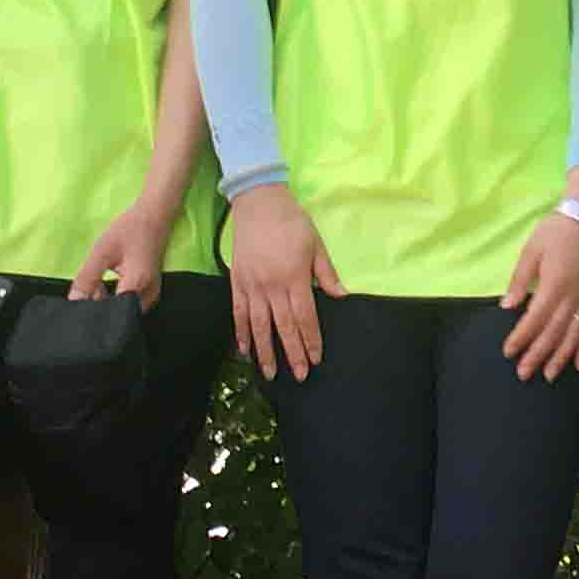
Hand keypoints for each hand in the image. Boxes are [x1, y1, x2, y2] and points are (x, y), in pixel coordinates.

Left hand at [69, 189, 176, 308]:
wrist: (154, 215)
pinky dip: (114, 298)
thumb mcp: (103, 252)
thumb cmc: (129, 230)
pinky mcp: (149, 291)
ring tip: (92, 288)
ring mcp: (151, 295)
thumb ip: (87, 278)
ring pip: (123, 310)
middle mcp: (148, 297)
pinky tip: (102, 286)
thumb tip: (74, 301)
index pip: (110, 314)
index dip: (92, 313)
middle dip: (98, 308)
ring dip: (105, 302)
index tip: (78, 307)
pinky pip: (129, 303)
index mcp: (136, 286)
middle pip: (118, 315)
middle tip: (83, 294)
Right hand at [226, 182, 346, 379]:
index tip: (316, 359)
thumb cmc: (292, 222)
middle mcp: (272, 286)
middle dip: (292, 353)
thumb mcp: (316, 244)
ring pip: (258, 326)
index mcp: (295, 277)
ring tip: (270, 374)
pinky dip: (241, 334)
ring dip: (265, 351)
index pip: (305, 317)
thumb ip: (327, 273)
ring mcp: (252, 285)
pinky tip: (245, 351)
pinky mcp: (237, 282)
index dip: (311, 340)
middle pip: (283, 327)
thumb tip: (341, 297)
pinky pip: (238, 313)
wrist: (258, 203)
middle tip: (299, 376)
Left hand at [498, 214, 578, 379]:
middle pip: (553, 333)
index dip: (521, 337)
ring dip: (561, 358)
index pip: (534, 319)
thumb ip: (520, 281)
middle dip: (537, 355)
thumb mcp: (530, 251)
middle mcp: (572, 297)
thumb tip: (507, 306)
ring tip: (549, 376)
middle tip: (523, 373)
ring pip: (573, 335)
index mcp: (554, 285)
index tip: (508, 352)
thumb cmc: (555, 233)